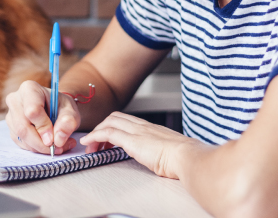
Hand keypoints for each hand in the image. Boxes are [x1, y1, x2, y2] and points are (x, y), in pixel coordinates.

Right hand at [5, 80, 79, 154]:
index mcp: (29, 89)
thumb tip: (58, 139)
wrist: (55, 109)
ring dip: (40, 147)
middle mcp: (15, 100)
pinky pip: (21, 143)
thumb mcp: (71, 111)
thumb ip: (68, 122)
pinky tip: (48, 145)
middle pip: (23, 127)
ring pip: (21, 138)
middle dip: (41, 143)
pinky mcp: (11, 128)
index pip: (32, 110)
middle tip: (58, 148)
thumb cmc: (61, 106)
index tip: (55, 139)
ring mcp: (10, 115)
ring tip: (59, 146)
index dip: (43, 127)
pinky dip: (36, 148)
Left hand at [80, 112, 197, 178]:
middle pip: (115, 117)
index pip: (127, 120)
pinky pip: (108, 133)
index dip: (113, 126)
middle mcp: (143, 126)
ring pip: (109, 122)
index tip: (107, 139)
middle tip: (96, 143)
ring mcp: (137, 131)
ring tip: (91, 146)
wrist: (188, 157)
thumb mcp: (171, 152)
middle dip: (102, 127)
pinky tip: (89, 143)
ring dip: (96, 132)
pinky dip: (95, 136)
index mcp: (152, 129)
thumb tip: (162, 159)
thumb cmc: (184, 158)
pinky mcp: (132, 140)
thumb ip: (162, 151)